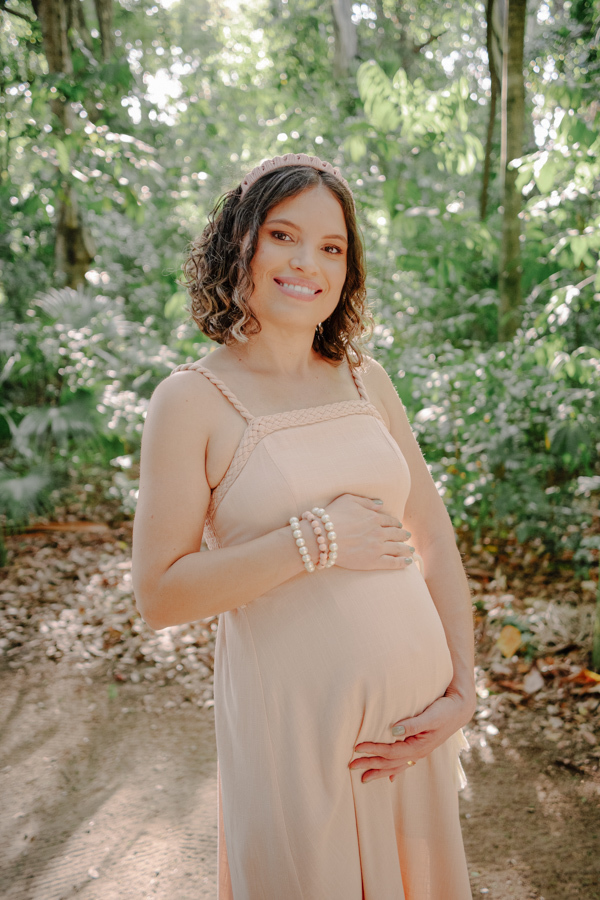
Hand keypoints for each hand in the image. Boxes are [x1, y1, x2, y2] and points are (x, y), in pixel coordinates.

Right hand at [322, 494, 414, 570]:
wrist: (322, 537)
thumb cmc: (332, 516)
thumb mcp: (348, 500)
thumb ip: (367, 501)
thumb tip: (381, 504)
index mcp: (374, 517)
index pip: (390, 521)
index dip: (395, 523)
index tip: (398, 526)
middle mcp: (379, 532)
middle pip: (397, 534)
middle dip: (403, 535)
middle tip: (407, 536)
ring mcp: (377, 547)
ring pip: (398, 548)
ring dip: (406, 549)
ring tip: (411, 550)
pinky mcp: (373, 561)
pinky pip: (393, 562)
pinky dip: (403, 562)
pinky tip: (408, 562)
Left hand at [348, 684, 475, 783]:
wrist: (460, 709)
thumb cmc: (445, 710)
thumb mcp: (430, 715)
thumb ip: (413, 724)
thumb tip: (393, 729)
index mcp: (418, 746)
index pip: (390, 752)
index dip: (373, 750)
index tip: (356, 748)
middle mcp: (418, 753)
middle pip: (390, 763)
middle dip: (370, 765)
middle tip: (350, 766)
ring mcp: (419, 752)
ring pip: (395, 766)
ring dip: (379, 771)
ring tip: (363, 778)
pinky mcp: (421, 747)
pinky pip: (404, 763)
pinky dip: (394, 771)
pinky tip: (389, 778)